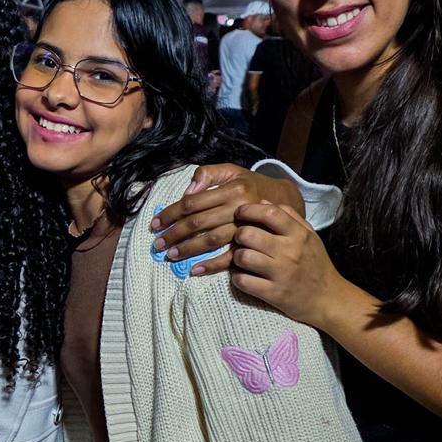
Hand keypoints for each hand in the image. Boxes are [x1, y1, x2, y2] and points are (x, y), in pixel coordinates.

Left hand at [148, 164, 305, 275]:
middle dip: (175, 233)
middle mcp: (239, 208)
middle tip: (158, 244)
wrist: (286, 201)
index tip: (155, 223)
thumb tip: (188, 191)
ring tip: (171, 257)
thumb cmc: (253, 185)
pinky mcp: (254, 245)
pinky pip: (231, 257)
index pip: (193, 202)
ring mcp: (247, 228)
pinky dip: (212, 265)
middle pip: (199, 222)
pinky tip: (196, 270)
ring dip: (189, 249)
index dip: (171, 213)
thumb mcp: (234, 171)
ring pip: (212, 240)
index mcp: (232, 189)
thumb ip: (209, 174)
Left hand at [227, 202, 345, 328]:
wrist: (328, 298)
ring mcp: (281, 274)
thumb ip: (288, 216)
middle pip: (249, 234)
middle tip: (242, 240)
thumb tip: (262, 201)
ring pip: (243, 257)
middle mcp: (290, 252)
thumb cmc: (315, 264)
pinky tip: (245, 276)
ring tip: (244, 259)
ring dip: (237, 257)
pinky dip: (238, 278)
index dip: (249, 210)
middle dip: (239, 235)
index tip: (240, 213)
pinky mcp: (273, 294)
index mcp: (299, 235)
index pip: (269, 213)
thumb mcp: (309, 236)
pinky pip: (243, 281)